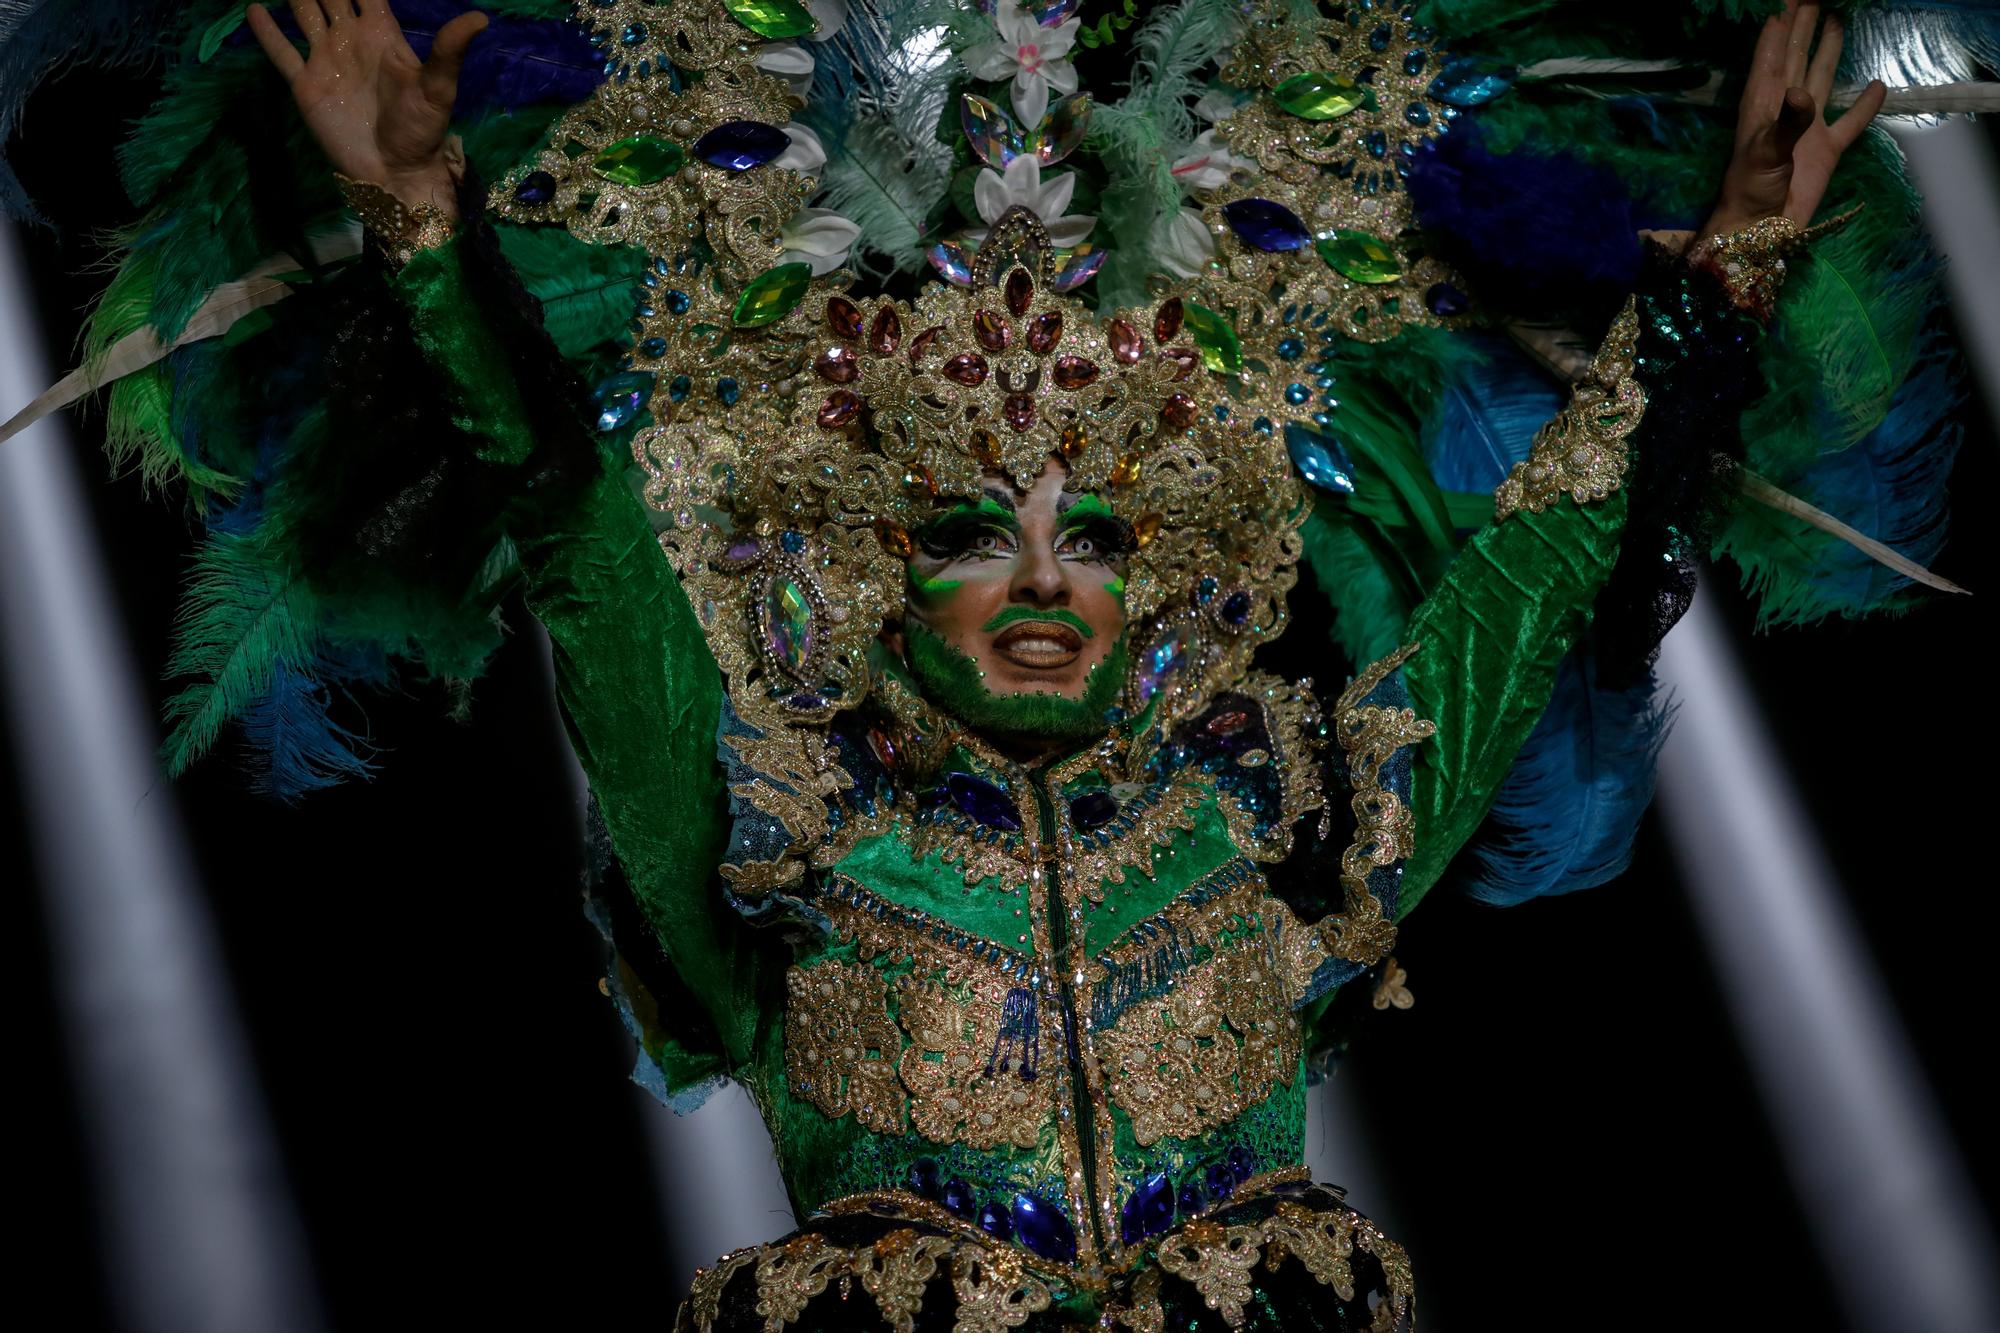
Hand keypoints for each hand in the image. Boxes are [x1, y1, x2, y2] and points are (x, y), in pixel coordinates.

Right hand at [246, 1, 487, 216]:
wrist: (395, 172)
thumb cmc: (421, 130)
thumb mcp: (438, 88)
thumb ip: (450, 51)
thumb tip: (480, 18)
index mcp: (382, 36)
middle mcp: (352, 41)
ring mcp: (327, 61)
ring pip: (304, 15)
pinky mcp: (306, 85)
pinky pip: (282, 51)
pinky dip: (267, 31)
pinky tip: (254, 7)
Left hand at [1697, 0, 1886, 245]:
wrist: (1760, 229)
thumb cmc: (1752, 189)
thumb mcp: (1765, 153)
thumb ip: (1786, 122)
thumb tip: (1802, 91)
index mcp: (1763, 104)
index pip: (1772, 57)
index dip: (1778, 29)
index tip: (1785, 3)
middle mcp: (1785, 109)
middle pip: (1796, 57)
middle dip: (1802, 28)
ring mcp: (1806, 128)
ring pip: (1820, 79)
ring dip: (1825, 51)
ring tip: (1835, 20)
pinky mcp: (1826, 150)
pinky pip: (1850, 122)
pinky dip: (1864, 105)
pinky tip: (1876, 85)